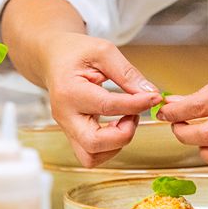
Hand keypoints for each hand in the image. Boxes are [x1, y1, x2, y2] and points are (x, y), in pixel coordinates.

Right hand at [39, 33, 162, 166]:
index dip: (136, 104)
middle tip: (134, 115)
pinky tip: (116, 126)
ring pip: (91, 156)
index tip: (154, 97)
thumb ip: (127, 73)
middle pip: (93, 143)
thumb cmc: (75, 52)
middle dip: (123, 135)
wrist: (53, 58)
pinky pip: (91, 154)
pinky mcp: (73, 134)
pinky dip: (109, 147)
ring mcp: (67, 128)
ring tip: (125, 120)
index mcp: (69, 91)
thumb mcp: (103, 51)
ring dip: (115, 144)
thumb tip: (150, 93)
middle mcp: (64, 115)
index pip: (107, 106)